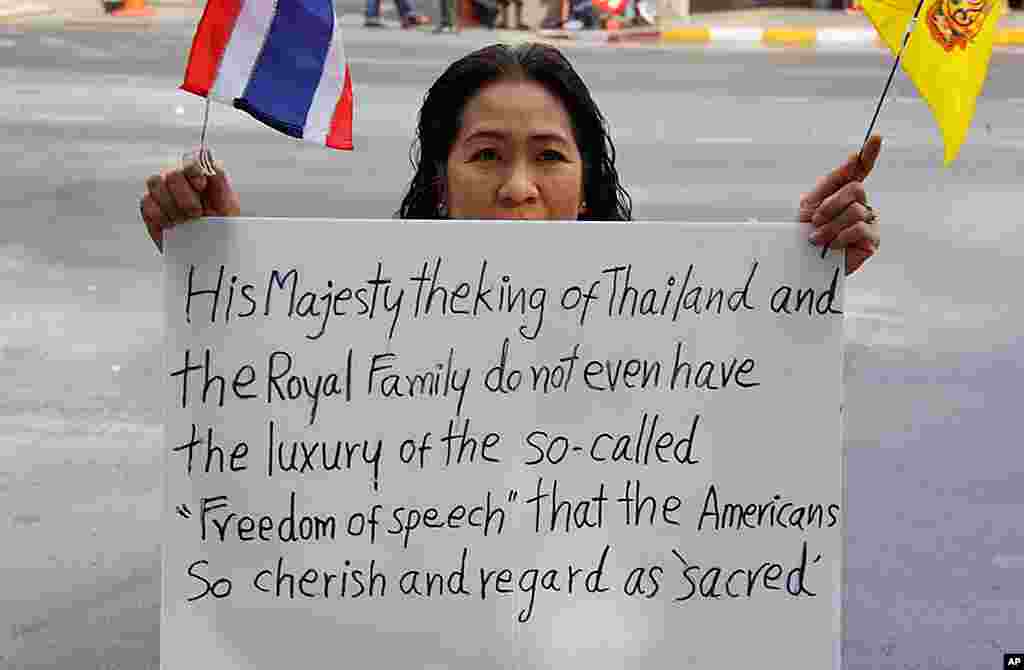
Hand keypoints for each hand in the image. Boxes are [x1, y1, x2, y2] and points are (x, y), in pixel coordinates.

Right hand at [140, 156, 240, 252]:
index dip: (194, 171)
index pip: (191, 160)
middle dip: (185, 196)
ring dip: (172, 206)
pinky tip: (173, 225)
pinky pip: (147, 203)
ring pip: (155, 183)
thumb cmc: (219, 225)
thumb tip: (207, 157)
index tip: (201, 187)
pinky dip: (161, 216)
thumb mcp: (228, 203)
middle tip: (196, 213)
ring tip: (186, 221)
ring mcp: (161, 191)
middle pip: (172, 173)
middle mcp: (179, 180)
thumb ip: (219, 178)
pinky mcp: (150, 207)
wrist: (207, 249)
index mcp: (199, 175)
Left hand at [798, 135, 881, 275]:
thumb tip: (854, 157)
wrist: (802, 260)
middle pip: (855, 190)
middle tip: (815, 221)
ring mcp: (870, 222)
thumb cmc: (805, 232)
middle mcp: (861, 204)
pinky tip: (831, 245)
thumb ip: (832, 181)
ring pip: (855, 211)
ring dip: (830, 225)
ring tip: (817, 238)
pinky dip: (841, 236)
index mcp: (845, 193)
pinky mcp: (872, 240)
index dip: (869, 154)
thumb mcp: (812, 203)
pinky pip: (860, 229)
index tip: (876, 137)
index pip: (861, 170)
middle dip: (830, 205)